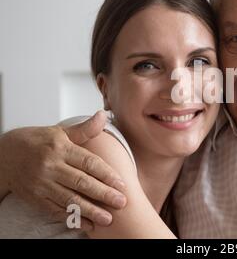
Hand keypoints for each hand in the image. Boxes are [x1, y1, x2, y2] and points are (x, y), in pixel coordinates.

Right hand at [0, 111, 126, 229]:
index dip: (107, 174)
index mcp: (60, 148)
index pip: (88, 163)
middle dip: (103, 194)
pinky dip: (72, 219)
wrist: (4, 155)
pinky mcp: (35, 198)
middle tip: (121, 203)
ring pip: (70, 200)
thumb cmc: (38, 142)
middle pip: (82, 182)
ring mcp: (42, 184)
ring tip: (108, 218)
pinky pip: (56, 211)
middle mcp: (50, 166)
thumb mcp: (60, 132)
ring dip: (90, 211)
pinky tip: (88, 224)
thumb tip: (103, 115)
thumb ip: (84, 129)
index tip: (122, 184)